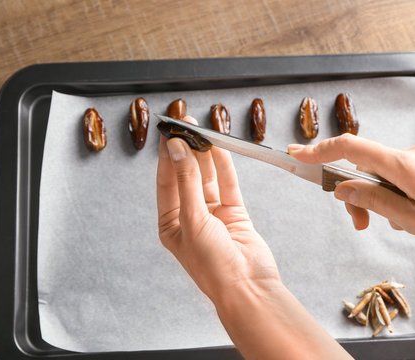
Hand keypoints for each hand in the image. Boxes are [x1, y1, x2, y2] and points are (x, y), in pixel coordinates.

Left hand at [156, 117, 279, 301]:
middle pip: (187, 176)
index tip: (169, 133)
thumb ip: (187, 182)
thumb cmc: (212, 266)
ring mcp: (214, 215)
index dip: (168, 157)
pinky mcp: (235, 213)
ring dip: (205, 155)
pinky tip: (219, 149)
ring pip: (208, 178)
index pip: (166, 182)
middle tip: (187, 126)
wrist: (247, 287)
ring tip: (203, 131)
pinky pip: (228, 184)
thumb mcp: (192, 220)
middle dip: (187, 151)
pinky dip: (224, 167)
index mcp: (171, 224)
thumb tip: (179, 151)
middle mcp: (191, 217)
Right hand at [289, 134, 414, 251]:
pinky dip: (393, 196)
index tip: (298, 154)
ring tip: (395, 225)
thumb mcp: (411, 219)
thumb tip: (342, 188)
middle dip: (355, 193)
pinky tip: (409, 217)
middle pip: (364, 165)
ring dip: (377, 199)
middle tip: (360, 223)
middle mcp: (410, 155)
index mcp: (403, 165)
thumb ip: (373, 201)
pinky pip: (399, 177)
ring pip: (382, 175)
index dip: (320, 150)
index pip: (351, 148)